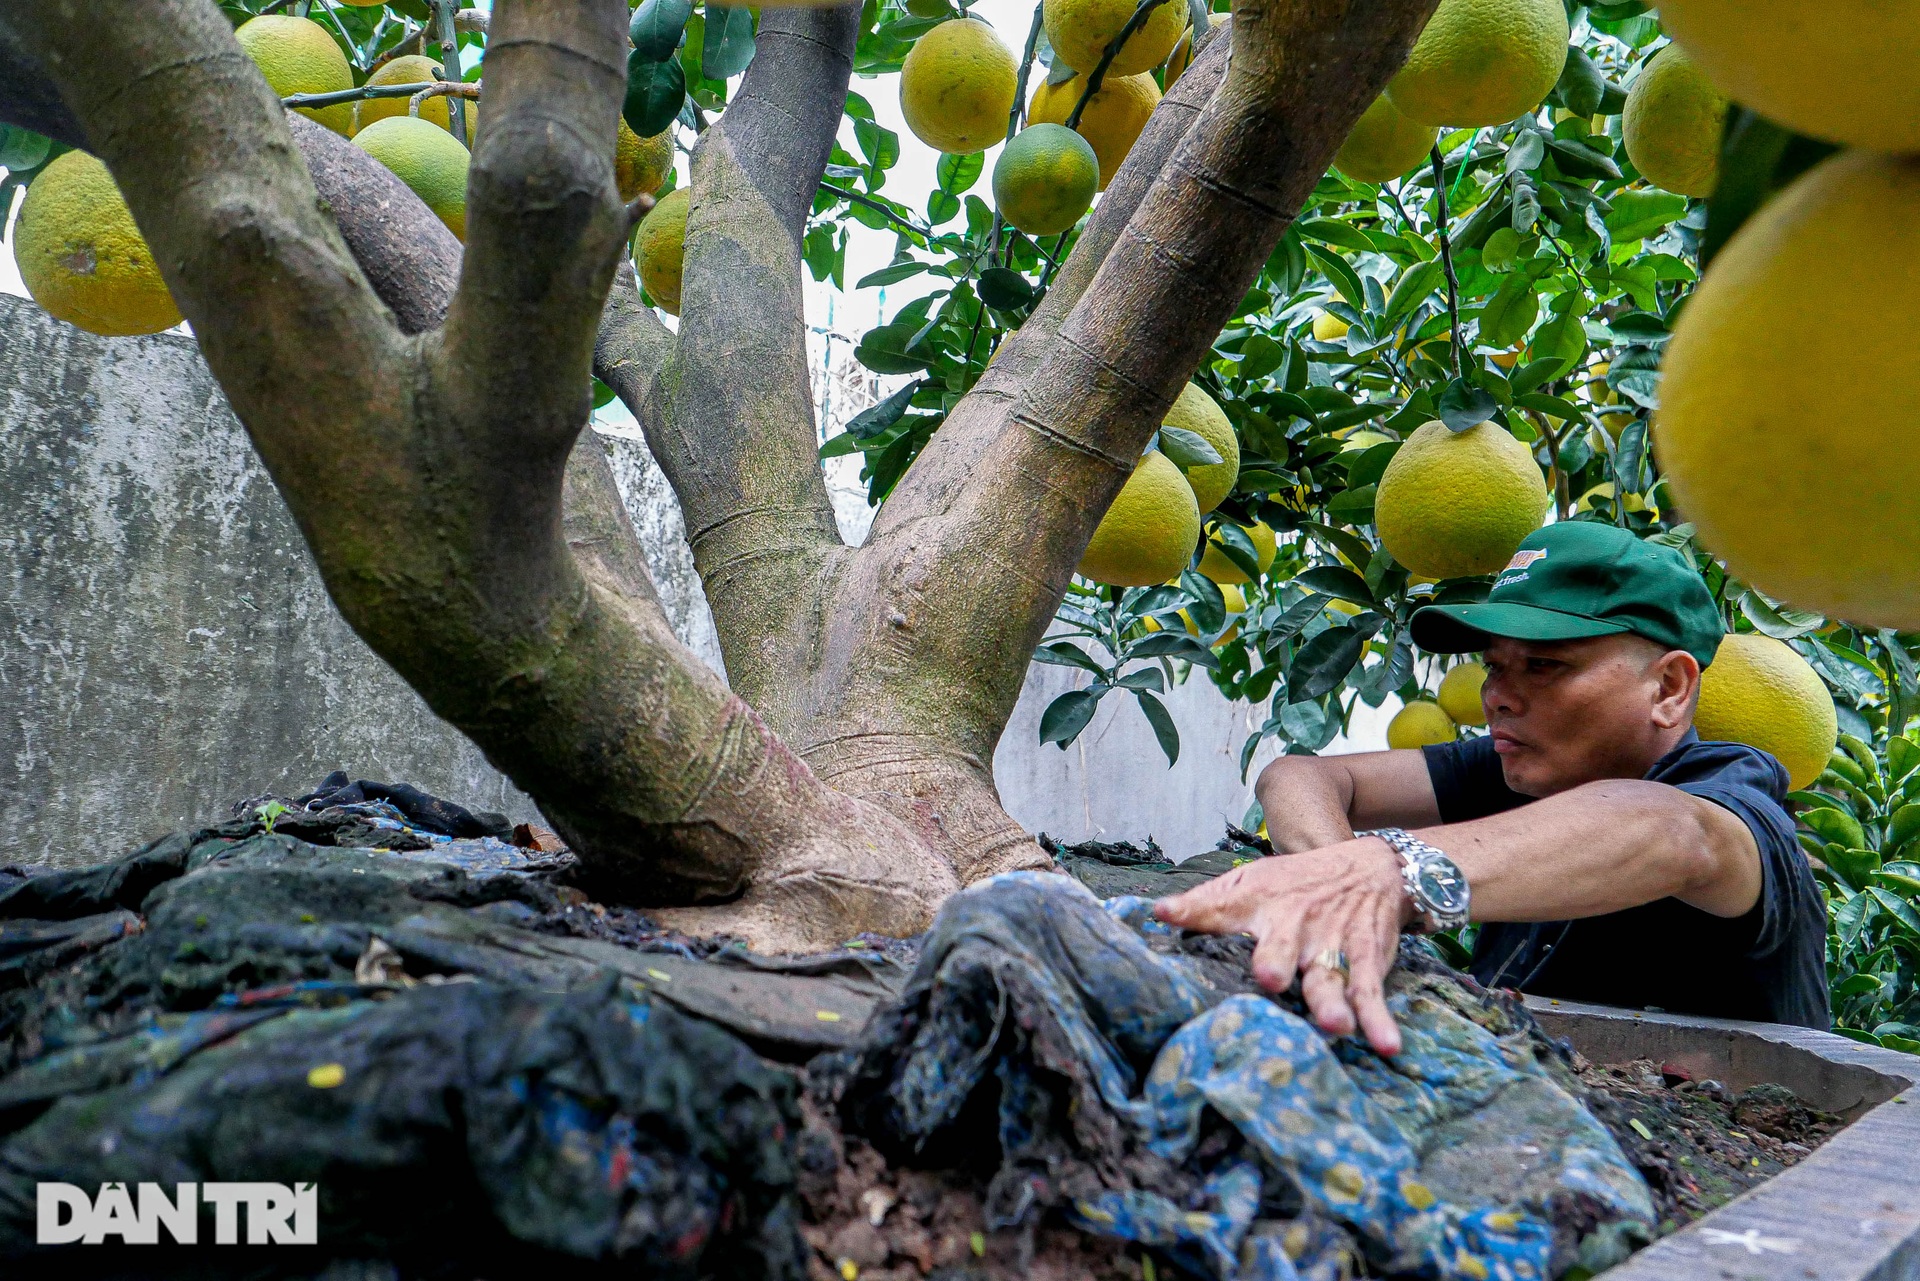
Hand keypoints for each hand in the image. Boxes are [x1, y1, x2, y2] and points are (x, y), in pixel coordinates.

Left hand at [1153, 837, 1413, 1054]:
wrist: (1367, 865)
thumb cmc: (1295, 885)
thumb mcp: (1249, 884)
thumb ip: (1204, 905)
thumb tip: (1157, 913)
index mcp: (1257, 903)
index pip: (1218, 906)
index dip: (1192, 911)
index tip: (1167, 914)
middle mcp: (1292, 924)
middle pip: (1279, 947)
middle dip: (1274, 963)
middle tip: (1270, 979)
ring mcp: (1330, 943)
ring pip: (1328, 975)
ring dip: (1330, 1000)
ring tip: (1334, 1025)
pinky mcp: (1366, 959)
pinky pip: (1370, 992)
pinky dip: (1380, 1020)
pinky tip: (1387, 1044)